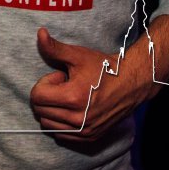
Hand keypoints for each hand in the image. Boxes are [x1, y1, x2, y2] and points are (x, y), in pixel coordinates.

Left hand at [29, 28, 155, 141]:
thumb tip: (40, 33)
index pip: (37, 96)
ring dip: (52, 110)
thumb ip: (54, 47)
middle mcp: (78, 118)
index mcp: (73, 97)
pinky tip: (72, 108)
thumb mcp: (78, 55)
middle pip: (40, 111)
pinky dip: (60, 122)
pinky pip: (61, 134)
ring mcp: (85, 130)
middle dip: (47, 96)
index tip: (60, 77)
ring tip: (69, 97)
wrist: (131, 83)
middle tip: (64, 86)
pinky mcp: (89, 136)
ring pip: (48, 124)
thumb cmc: (104, 67)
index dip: (45, 82)